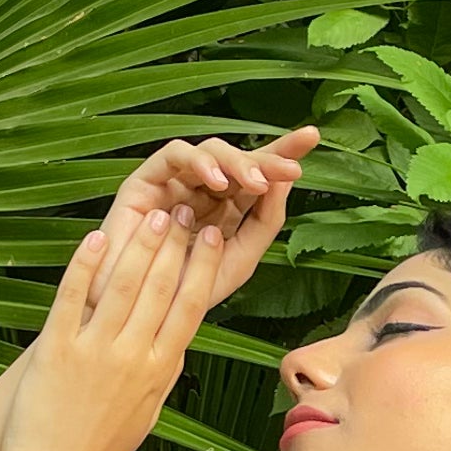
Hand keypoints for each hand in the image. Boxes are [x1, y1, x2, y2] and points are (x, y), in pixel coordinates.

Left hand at [4, 200, 229, 450]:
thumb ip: (162, 371)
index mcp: (159, 370)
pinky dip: (85, 265)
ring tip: (153, 215)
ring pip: (122, 286)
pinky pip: (72, 298)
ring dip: (139, 246)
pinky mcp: (55, 350)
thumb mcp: (146, 411)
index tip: (212, 237)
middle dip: (175, 244)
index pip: (190, 307)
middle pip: (160, 288)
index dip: (203, 267)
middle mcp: (131, 357)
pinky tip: (96, 237)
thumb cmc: (100, 448)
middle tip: (184, 210)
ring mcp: (93, 352)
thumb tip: (178, 340)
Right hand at [87, 128, 318, 311]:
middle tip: (288, 168)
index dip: (283, 153)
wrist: (138, 313)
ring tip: (255, 183)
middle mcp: (202, 191)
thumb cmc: (186, 292)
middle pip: (238, 159)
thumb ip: (264, 221)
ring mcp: (175, 184)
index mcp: (227, 208)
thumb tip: (285, 180)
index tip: (311, 137)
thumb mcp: (239, 260)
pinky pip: (174, 156)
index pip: (259, 174)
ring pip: (210, 152)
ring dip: (237, 162)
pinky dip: (198, 162)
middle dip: (267, 158)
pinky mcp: (146, 181)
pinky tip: (217, 181)